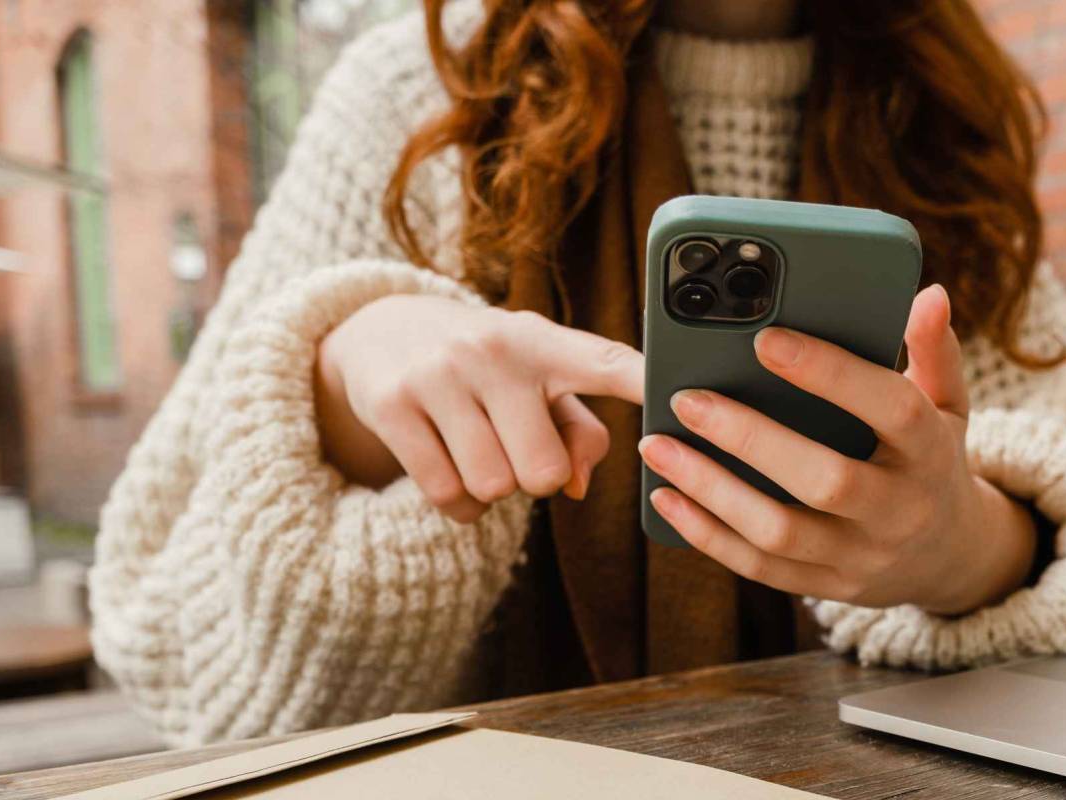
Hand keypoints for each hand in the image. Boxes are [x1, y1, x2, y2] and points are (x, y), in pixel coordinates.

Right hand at [315, 295, 642, 522]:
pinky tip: (453, 468)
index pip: (607, 362)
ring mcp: (439, 375)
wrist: (384, 331)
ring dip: (494, 490)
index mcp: (546, 343)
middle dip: (537, 479)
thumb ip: (581, 432)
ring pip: (493, 487)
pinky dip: (460, 504)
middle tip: (516, 446)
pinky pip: (447, 495)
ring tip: (481, 451)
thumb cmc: (492, 370)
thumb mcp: (541, 382)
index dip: (646, 382)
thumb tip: (576, 487)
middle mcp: (494, 351)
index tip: (682, 394)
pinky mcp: (392, 405)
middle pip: (544, 472)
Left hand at [638, 285, 1037, 614]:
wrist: (948, 557)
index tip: (767, 338)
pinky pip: (759, 566)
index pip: (892, 410)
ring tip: (657, 445)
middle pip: (827, 480)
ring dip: (712, 489)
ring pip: (780, 531)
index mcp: (932, 452)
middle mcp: (900, 510)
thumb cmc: (930, 458)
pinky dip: (707, 533)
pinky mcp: (826, 585)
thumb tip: (928, 295)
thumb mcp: (947, 405)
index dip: (832, 374)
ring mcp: (861, 556)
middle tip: (688, 399)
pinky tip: (667, 495)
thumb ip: (932, 351)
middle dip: (751, 438)